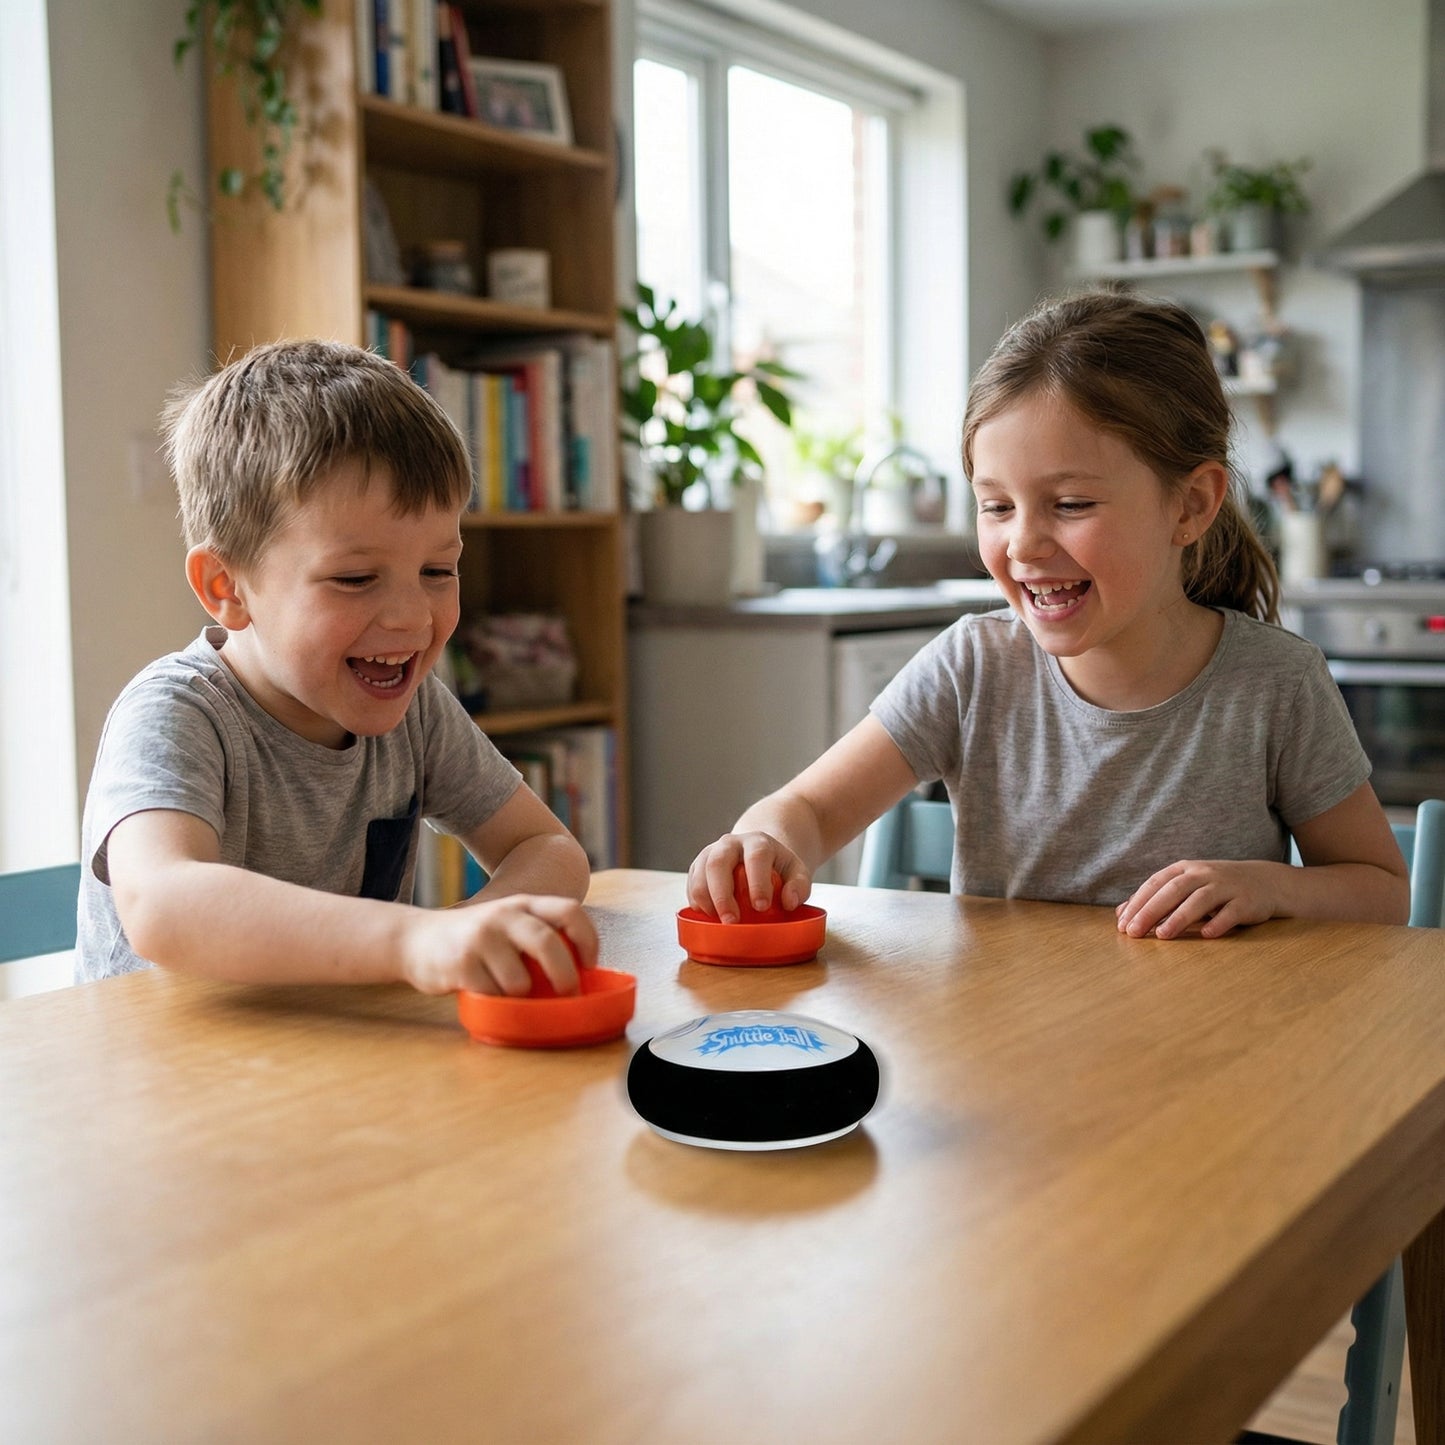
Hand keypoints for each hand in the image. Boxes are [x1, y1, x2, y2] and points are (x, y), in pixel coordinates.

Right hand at [400, 895, 597, 995]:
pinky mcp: (462, 964)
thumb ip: (535, 937)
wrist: (416, 939)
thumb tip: (577, 975)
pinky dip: (496, 1003)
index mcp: (523, 904)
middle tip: (567, 994)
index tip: (589, 965)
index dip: (588, 939)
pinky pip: (493, 996)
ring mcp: (482, 938)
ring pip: (520, 982)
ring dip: (521, 997)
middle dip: (565, 977)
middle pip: (549, 945)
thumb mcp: (507, 925)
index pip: (569, 911)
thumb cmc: (474, 940)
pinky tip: (485, 993)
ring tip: (509, 993)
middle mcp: (504, 915)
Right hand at [687, 832, 810, 921]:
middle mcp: (731, 844)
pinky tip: (709, 914)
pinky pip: (691, 882)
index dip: (757, 882)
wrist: (758, 854)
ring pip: (700, 872)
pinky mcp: (698, 866)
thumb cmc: (778, 868)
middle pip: (718, 862)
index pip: (756, 856)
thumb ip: (799, 886)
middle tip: (731, 920)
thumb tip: (788, 902)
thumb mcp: (797, 872)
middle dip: (722, 894)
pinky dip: (697, 901)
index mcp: (758, 842)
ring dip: (706, 899)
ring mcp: (711, 853)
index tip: (761, 907)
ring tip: (718, 920)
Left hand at [1116, 859, 1278, 939]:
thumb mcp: (1185, 887)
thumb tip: (1121, 913)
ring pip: (1200, 900)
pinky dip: (1219, 922)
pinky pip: (1232, 912)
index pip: (1155, 884)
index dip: (1137, 903)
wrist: (1265, 881)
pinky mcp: (1247, 901)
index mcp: (1184, 869)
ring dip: (1179, 918)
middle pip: (1173, 890)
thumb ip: (1155, 899)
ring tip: (1162, 936)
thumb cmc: (1216, 887)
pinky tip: (1206, 935)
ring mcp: (1226, 886)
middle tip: (1134, 932)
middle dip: (1151, 911)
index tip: (1122, 924)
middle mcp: (1204, 874)